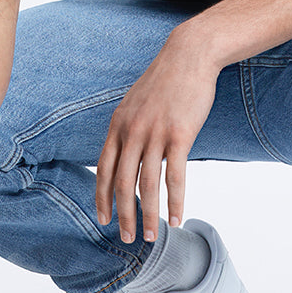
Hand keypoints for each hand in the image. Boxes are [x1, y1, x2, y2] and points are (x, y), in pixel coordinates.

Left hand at [95, 33, 219, 241]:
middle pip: (122, 183)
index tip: (102, 219)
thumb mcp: (136, 102)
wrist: (190, 54)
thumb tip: (129, 152)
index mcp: (118, 125)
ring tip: (153, 236)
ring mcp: (155, 133)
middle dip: (124, 215)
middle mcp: (132, 131)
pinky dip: (175, 201)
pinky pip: (175, 176)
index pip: (103, 169)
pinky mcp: (179, 135)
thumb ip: (129, 127)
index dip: (101, 197)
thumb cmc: (167, 79)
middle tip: (127, 238)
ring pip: (148, 184)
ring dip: (149, 215)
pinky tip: (176, 217)